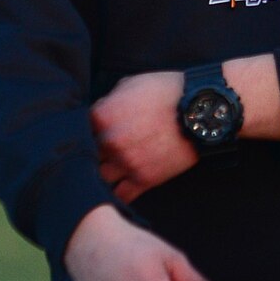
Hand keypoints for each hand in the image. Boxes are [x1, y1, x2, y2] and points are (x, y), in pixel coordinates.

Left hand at [91, 70, 198, 200]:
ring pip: (100, 177)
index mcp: (102, 116)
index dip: (86, 132)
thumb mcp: (130, 85)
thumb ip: (108, 102)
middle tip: (101, 151)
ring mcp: (126, 163)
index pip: (80, 130)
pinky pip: (121, 195)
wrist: (199, 112)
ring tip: (110, 169)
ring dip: (104, 173)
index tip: (93, 133)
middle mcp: (109, 142)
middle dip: (93, 153)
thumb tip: (100, 113)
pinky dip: (118, 192)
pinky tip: (120, 185)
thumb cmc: (166, 93)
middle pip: (87, 155)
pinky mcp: (144, 179)